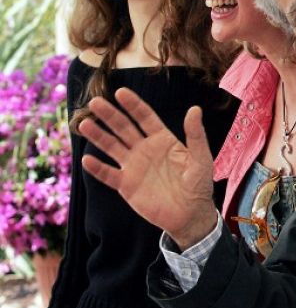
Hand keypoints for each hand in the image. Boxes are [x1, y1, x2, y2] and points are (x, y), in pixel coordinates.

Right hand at [78, 87, 218, 249]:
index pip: (145, 117)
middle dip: (110, 115)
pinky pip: (109, 174)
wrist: (190, 215)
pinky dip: (98, 168)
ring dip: (98, 136)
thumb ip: (196, 135)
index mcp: (162, 139)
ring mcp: (134, 166)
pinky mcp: (127, 185)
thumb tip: (195, 109)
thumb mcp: (200, 158)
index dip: (133, 105)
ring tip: (84, 124)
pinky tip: (87, 159)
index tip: (120, 92)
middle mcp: (145, 149)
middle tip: (94, 102)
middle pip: (124, 128)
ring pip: (112, 147)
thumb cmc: (199, 184)